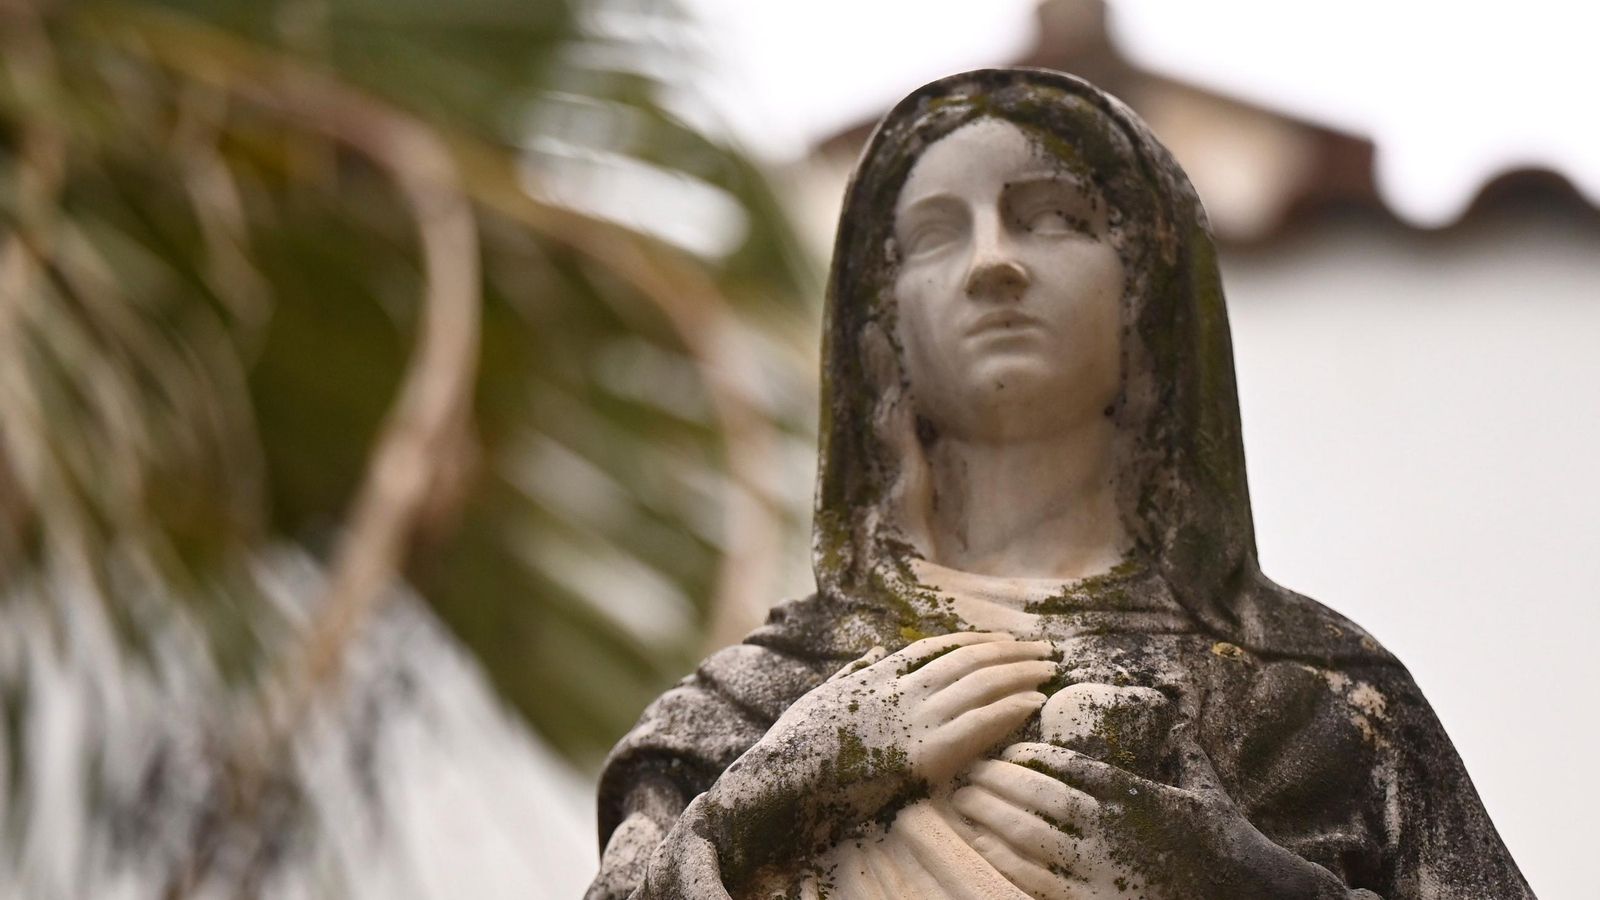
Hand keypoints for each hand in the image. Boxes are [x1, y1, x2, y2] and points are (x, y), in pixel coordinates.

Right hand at [664, 633, 1053, 895]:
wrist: (783, 780)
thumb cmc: (794, 745)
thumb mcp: (820, 698)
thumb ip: (851, 673)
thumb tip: (872, 652)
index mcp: (876, 677)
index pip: (935, 649)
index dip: (974, 642)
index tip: (1000, 640)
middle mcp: (899, 691)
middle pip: (967, 661)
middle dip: (1009, 653)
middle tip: (1044, 649)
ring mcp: (912, 720)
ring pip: (978, 686)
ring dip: (1019, 674)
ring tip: (1049, 669)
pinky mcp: (922, 754)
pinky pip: (977, 726)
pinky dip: (1008, 710)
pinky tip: (1033, 702)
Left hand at [952, 742, 1365, 899]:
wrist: (1245, 890)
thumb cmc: (1221, 837)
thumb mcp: (1204, 786)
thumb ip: (1182, 746)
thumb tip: (1173, 707)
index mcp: (1137, 796)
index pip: (1075, 768)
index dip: (1035, 756)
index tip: (1008, 746)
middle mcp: (1117, 831)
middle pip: (1044, 800)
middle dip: (1000, 783)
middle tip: (969, 770)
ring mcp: (1105, 868)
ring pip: (1034, 838)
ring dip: (992, 817)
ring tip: (964, 801)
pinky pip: (1039, 880)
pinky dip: (1005, 860)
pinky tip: (982, 845)